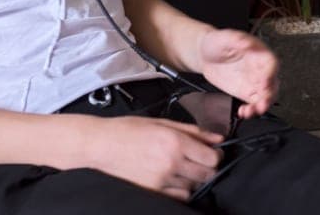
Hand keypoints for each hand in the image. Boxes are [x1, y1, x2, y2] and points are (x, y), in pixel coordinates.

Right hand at [93, 115, 223, 200]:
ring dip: (193, 178)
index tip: (212, 152)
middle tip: (199, 160)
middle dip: (207, 167)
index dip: (215, 155)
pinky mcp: (153, 191)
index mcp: (175, 141)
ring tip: (182, 167)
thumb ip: (194, 131)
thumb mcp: (163, 123)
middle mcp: (170, 162)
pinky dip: (181, 189)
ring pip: (194, 186)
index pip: (212, 157)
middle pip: (207, 174)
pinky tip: (173, 178)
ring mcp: (161, 179)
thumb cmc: (128, 130)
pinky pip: (180, 196)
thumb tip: (217, 138)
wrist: (102, 145)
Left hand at [198, 28, 278, 118]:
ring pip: (266, 96)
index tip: (264, 84)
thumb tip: (247, 42)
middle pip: (272, 82)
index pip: (271, 63)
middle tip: (261, 104)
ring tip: (251, 111)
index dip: (270, 74)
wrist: (205, 55)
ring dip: (262, 105)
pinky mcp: (246, 91)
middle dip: (269, 95)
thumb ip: (237, 39)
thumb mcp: (225, 37)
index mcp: (259, 52)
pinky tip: (243, 112)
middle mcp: (259, 68)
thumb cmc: (217, 42)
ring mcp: (254, 81)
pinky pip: (254, 103)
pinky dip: (252, 110)